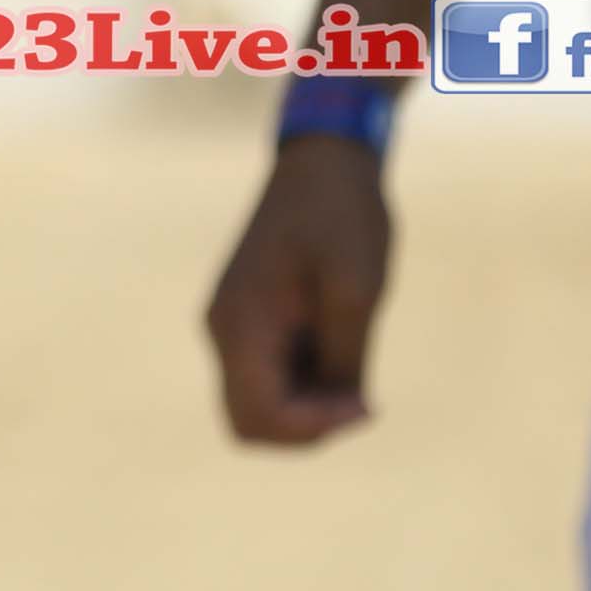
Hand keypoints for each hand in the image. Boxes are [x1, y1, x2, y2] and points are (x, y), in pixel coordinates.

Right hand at [204, 133, 395, 445]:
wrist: (324, 161)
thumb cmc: (342, 216)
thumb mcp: (357, 289)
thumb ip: (345, 361)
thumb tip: (346, 411)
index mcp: (242, 325)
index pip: (259, 418)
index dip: (314, 429)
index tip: (364, 403)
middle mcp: (225, 331)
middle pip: (250, 423)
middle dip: (308, 427)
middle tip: (360, 396)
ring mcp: (233, 325)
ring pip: (260, 403)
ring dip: (310, 405)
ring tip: (356, 363)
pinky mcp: (250, 318)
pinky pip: (269, 375)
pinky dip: (307, 381)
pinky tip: (342, 346)